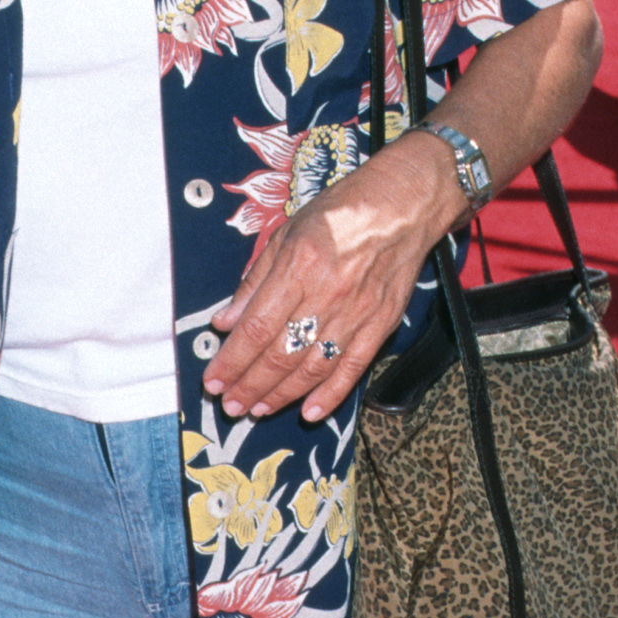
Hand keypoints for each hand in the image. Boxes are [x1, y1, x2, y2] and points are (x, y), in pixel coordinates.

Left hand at [203, 135, 459, 428]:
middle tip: (230, 405)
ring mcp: (358, 313)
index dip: (233, 361)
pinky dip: (331, 394)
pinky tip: (310, 412)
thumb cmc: (342, 212)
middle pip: (281, 354)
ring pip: (313, 367)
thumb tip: (225, 323)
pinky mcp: (382, 324)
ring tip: (258, 410)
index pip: (257, 327)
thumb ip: (254, 281)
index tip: (214, 381)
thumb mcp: (287, 233)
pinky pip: (353, 367)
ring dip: (282, 395)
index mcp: (298, 266)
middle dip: (251, 386)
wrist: (404, 204)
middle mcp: (327, 294)